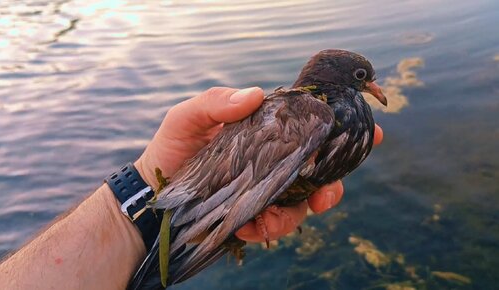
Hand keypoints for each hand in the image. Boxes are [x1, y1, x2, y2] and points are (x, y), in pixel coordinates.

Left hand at [134, 87, 382, 242]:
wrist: (153, 194)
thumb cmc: (172, 148)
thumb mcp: (186, 119)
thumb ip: (214, 102)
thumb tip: (255, 93)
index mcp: (265, 132)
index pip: (309, 128)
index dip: (342, 132)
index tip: (373, 135)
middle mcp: (272, 161)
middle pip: (318, 171)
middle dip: (332, 186)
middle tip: (326, 196)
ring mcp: (266, 190)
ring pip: (302, 204)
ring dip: (295, 214)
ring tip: (269, 220)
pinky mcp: (255, 215)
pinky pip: (277, 225)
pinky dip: (269, 229)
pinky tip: (249, 228)